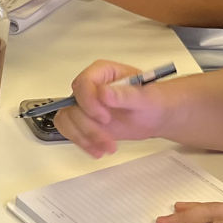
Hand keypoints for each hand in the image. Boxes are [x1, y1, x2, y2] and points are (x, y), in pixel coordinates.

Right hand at [55, 59, 170, 157]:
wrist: (155, 115)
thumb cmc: (152, 100)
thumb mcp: (145, 97)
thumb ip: (125, 94)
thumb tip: (103, 92)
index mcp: (102, 72)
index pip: (83, 84)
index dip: (89, 103)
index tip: (105, 118)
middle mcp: (90, 87)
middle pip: (73, 106)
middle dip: (88, 126)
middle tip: (107, 139)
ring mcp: (85, 104)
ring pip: (68, 120)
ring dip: (84, 138)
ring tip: (106, 147)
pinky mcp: (84, 120)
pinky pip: (71, 131)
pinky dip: (82, 143)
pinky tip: (98, 150)